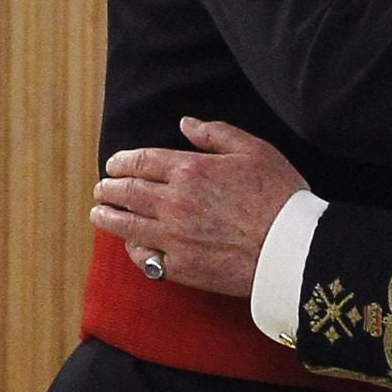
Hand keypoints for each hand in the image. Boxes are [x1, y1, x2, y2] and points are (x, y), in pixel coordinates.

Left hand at [90, 118, 306, 294]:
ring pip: (126, 226)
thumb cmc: (280, 196)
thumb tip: (186, 123)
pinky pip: (144, 259)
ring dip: (107, 218)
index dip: (121, 162)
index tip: (114, 164)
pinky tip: (131, 244)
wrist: (292, 248)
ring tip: (99, 214)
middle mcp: (174, 203)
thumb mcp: (254, 151)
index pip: (140, 161)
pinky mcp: (181, 267)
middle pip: (126, 192)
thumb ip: (216, 134)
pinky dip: (133, 249)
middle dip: (108, 188)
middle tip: (102, 188)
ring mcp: (174, 237)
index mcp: (190, 169)